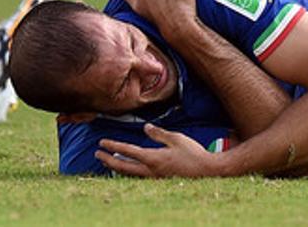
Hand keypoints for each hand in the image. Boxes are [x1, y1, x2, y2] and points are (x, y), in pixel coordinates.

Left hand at [96, 123, 222, 177]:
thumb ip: (159, 133)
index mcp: (153, 158)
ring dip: (117, 166)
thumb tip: (145, 127)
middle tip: (97, 154)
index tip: (101, 142)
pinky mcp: (160, 179)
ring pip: (130, 173)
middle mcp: (151, 170)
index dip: (113, 146)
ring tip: (107, 161)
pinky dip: (129, 170)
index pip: (127, 151)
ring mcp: (155, 176)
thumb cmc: (194, 153)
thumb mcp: (176, 139)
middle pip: (123, 166)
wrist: (209, 171)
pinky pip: (139, 175)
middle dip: (108, 160)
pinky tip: (127, 167)